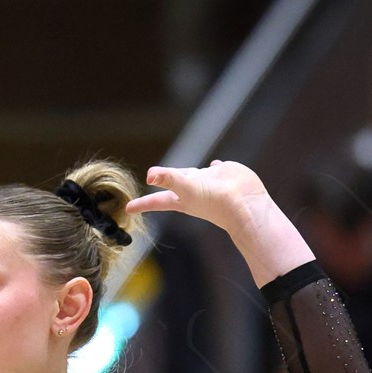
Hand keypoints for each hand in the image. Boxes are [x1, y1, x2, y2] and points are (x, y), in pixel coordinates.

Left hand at [125, 160, 270, 231]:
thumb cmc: (214, 201)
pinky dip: (214, 166)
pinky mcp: (224, 172)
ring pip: (193, 174)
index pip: (156, 200)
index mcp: (180, 197)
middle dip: (162, 181)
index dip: (142, 203)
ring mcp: (208, 181)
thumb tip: (149, 175)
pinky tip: (215, 164)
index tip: (127, 208)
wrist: (244, 203)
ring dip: (187, 173)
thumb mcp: (188, 188)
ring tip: (180, 172)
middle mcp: (192, 189)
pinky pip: (216, 168)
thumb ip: (169, 179)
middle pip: (171, 183)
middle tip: (152, 180)